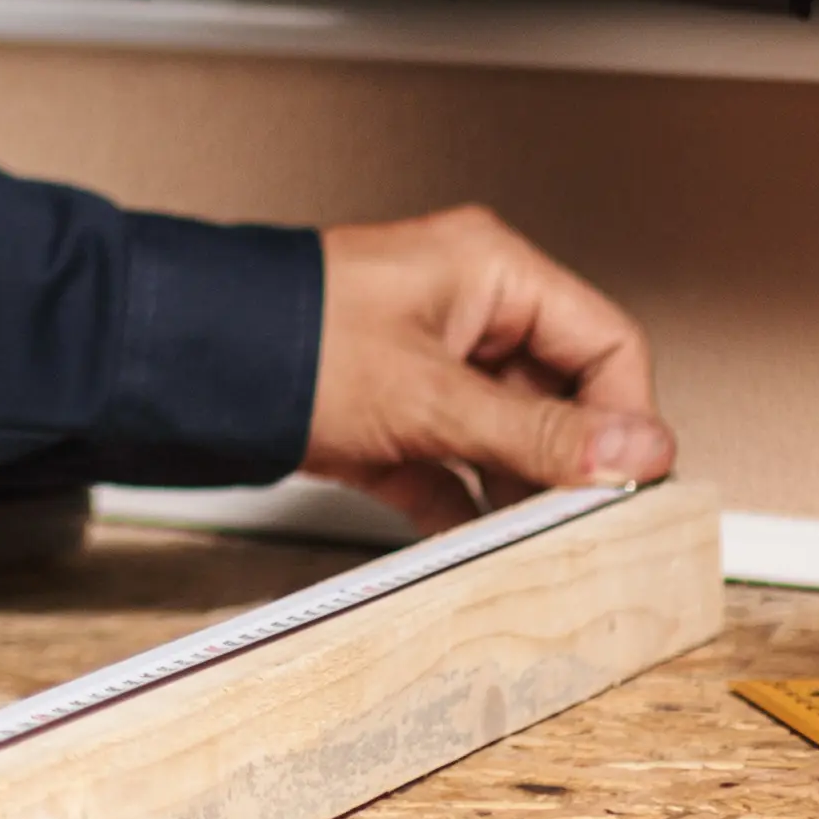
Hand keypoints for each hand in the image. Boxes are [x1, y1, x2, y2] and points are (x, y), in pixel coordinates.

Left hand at [305, 207, 673, 530]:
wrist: (181, 365)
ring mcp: (429, 363)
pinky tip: (470, 546)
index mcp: (491, 272)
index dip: (626, 417)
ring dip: (520, 492)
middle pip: (560, 396)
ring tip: (534, 543)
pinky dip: (463, 506)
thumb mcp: (430, 397)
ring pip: (508, 437)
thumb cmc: (292, 342)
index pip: (604, 342)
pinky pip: (452, 466)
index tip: (631, 484)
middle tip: (585, 524)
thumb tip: (637, 452)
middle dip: (571, 462)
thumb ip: (538, 433)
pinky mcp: (391, 416)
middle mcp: (468, 310)